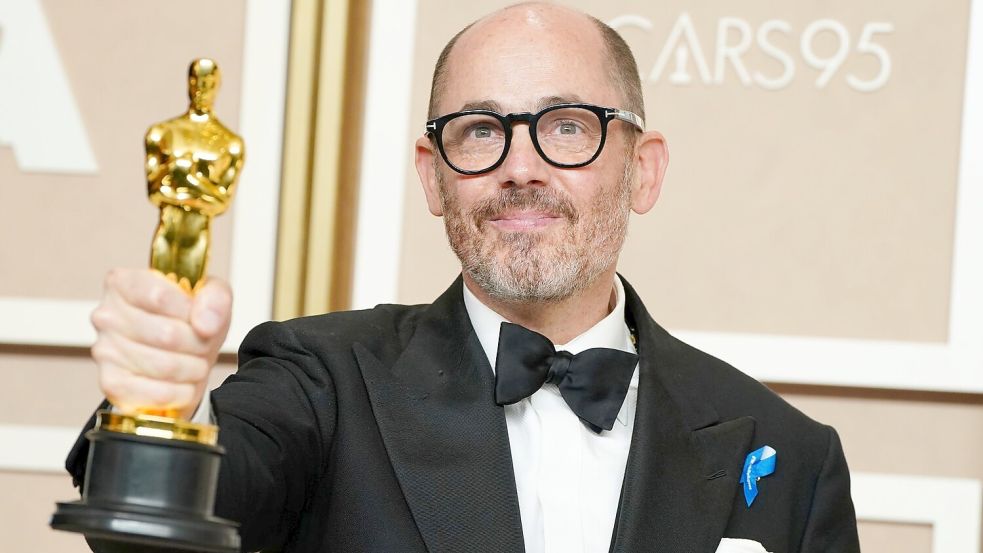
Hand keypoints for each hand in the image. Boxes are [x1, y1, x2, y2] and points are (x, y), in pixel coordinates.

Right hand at [90, 268, 231, 419]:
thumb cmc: (191, 320)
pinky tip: (183, 384)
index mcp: (124, 283)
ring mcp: (104, 350)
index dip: (190, 312)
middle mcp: (106, 315)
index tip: (201, 318)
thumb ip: (215, 298)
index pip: (159, 297)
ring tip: (194, 363)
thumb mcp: (212, 296)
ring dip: (193, 368)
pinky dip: (180, 392)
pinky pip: (155, 393)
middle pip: (167, 335)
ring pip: (164, 366)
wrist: (182, 356)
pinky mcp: (111, 383)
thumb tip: (205, 324)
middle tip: (202, 344)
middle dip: (198, 344)